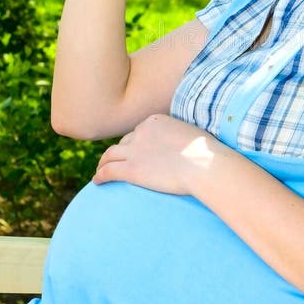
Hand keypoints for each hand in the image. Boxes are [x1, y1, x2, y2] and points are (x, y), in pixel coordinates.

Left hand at [92, 113, 218, 194]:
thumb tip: (187, 145)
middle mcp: (142, 132)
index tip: (135, 150)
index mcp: (156, 121)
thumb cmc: (207, 153)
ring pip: (110, 155)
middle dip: (121, 151)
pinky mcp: (132, 170)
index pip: (140, 130)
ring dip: (103, 162)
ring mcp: (135, 151)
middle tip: (116, 160)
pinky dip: (100, 175)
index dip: (136, 141)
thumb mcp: (192, 135)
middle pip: (125, 141)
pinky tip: (97, 182)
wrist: (204, 164)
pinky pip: (108, 171)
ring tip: (100, 169)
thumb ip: (181, 137)